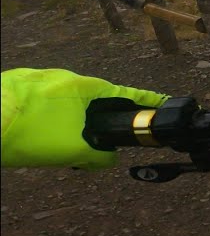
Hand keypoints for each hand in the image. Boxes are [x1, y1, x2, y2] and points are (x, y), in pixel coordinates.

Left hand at [1, 68, 167, 168]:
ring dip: (66, 121)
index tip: (163, 102)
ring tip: (52, 141)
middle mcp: (66, 76)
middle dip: (96, 120)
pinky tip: (33, 133)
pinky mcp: (20, 85)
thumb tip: (109, 159)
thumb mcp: (71, 150)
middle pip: (93, 100)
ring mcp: (42, 79)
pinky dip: (43, 118)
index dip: (147, 101)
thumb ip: (98, 155)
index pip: (126, 94)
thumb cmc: (28, 130)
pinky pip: (43, 103)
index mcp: (85, 87)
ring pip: (65, 102)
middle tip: (91, 139)